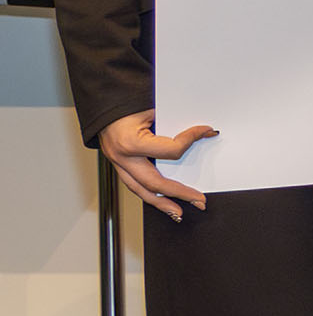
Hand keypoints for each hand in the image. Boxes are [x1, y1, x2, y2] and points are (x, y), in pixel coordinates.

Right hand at [99, 109, 213, 219]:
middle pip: (154, 183)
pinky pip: (134, 183)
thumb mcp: (151, 108)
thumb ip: (174, 122)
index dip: (190, 140)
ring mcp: (117, 163)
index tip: (206, 131)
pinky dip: (149, 194)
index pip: (170, 151)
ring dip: (161, 204)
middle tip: (199, 201)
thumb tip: (203, 132)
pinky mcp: (117, 164)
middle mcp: (121, 157)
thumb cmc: (124, 103)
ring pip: (140, 190)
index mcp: (130, 142)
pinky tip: (161, 200)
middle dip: (179, 194)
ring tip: (178, 213)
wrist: (102, 102)